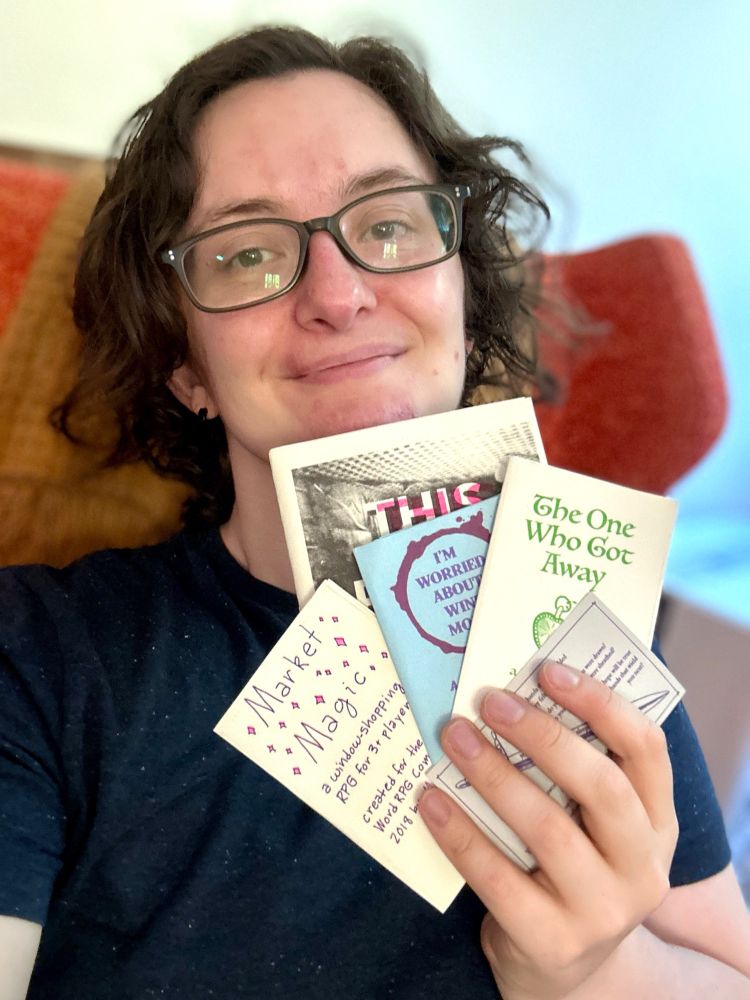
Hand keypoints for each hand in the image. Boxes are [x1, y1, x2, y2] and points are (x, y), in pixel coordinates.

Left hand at [418, 662, 678, 999]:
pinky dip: (459, 833)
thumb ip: (572, 766)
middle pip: (602, 786)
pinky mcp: (553, 941)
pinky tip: (430, 799)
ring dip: (494, 775)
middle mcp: (642, 865)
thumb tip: (510, 689)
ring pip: (549, 830)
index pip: (646, 748)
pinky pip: (498, 878)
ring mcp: (603, 909)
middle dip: (542, 736)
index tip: (548, 670)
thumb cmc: (571, 864)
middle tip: (489, 701)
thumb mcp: (593, 822)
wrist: (565, 964)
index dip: (600, 703)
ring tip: (454, 737)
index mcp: (657, 819)